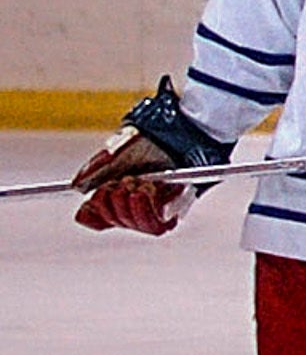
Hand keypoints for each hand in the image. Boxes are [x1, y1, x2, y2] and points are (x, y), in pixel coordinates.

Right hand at [71, 77, 228, 235]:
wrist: (178, 129)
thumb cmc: (149, 138)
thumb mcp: (118, 150)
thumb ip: (97, 168)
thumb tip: (76, 186)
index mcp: (118, 195)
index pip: (96, 218)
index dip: (93, 213)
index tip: (93, 199)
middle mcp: (137, 205)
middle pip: (117, 221)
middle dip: (114, 203)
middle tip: (121, 183)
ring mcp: (159, 207)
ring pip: (140, 225)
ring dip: (134, 206)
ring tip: (137, 184)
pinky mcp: (180, 207)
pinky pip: (163, 222)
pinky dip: (153, 207)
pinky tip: (149, 190)